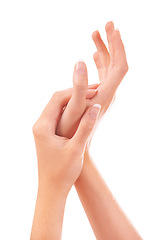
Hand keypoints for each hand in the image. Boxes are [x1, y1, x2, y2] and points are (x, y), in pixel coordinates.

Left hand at [32, 89, 100, 193]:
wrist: (52, 189)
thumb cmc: (63, 172)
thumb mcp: (76, 149)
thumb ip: (86, 127)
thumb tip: (96, 106)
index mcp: (43, 126)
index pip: (58, 99)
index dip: (76, 91)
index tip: (94, 90)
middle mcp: (40, 125)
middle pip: (56, 101)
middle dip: (75, 93)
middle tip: (94, 90)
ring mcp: (43, 129)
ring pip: (58, 108)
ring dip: (73, 102)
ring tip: (91, 98)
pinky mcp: (48, 134)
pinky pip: (59, 116)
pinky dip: (70, 111)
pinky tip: (83, 111)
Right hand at [56, 21, 127, 140]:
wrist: (77, 145)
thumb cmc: (72, 130)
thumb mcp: (73, 108)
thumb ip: (79, 85)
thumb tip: (81, 61)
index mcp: (107, 94)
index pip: (120, 65)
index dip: (118, 46)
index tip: (112, 29)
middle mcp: (109, 93)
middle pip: (117, 63)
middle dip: (113, 43)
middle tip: (107, 24)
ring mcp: (104, 95)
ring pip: (109, 68)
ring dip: (104, 50)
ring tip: (95, 34)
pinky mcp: (98, 97)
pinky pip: (102, 75)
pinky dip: (99, 63)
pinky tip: (93, 56)